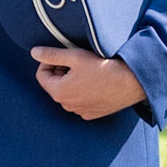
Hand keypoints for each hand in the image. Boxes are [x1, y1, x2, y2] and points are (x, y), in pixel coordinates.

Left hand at [31, 45, 146, 120]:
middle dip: (61, 72)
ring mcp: (80, 111)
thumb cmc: (104, 68)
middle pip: (55, 85)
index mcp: (59, 92)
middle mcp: (67, 105)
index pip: (41, 75)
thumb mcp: (75, 56)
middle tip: (78, 62)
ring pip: (68, 93)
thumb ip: (52, 54)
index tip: (63, 56)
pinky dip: (83, 92)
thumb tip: (34, 52)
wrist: (132, 82)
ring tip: (88, 71)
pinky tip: (96, 83)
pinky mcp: (93, 114)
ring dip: (72, 82)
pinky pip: (81, 101)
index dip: (49, 62)